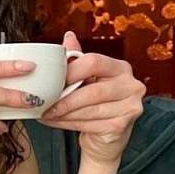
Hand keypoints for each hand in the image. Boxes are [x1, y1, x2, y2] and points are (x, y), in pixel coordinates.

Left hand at [38, 32, 145, 166]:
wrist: (106, 137)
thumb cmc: (94, 103)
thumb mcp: (87, 78)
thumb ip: (78, 59)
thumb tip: (68, 36)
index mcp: (120, 67)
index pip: (94, 62)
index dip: (70, 71)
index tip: (51, 80)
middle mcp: (131, 85)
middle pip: (91, 90)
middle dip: (64, 99)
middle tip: (42, 102)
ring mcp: (130, 107)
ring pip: (88, 109)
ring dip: (62, 113)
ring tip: (45, 113)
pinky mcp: (122, 126)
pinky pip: (89, 124)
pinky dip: (67, 123)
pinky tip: (54, 122)